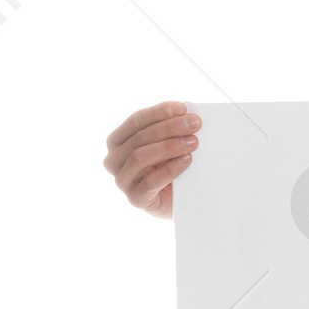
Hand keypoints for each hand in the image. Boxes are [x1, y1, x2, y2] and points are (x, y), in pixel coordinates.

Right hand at [104, 102, 199, 217]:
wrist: (180, 201)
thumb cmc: (170, 167)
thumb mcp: (167, 144)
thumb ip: (170, 129)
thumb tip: (185, 113)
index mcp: (117, 141)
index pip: (136, 121)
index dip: (159, 112)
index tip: (183, 108)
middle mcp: (114, 160)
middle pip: (140, 138)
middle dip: (169, 128)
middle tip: (194, 124)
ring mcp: (122, 181)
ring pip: (141, 157)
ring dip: (169, 146)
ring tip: (193, 142)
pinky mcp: (136, 199)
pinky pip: (151, 182)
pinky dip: (170, 169)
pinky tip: (186, 160)